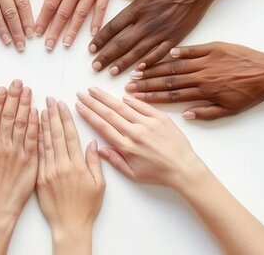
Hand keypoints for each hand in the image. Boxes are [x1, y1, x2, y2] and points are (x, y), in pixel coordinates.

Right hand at [0, 79, 38, 214]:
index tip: (3, 89)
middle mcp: (4, 146)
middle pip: (10, 116)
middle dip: (14, 97)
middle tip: (18, 83)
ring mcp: (19, 152)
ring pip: (23, 123)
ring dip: (26, 105)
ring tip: (28, 90)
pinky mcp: (32, 160)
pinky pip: (35, 138)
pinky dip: (36, 124)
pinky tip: (37, 111)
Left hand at [35, 0, 121, 49]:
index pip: (50, 4)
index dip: (43, 20)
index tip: (37, 32)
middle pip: (63, 14)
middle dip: (54, 31)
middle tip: (49, 46)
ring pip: (80, 15)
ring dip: (72, 31)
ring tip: (66, 44)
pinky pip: (101, 8)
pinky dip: (97, 22)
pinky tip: (93, 34)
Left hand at [36, 97, 104, 249]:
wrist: (69, 226)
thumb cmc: (86, 207)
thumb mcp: (99, 184)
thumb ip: (95, 162)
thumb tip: (93, 143)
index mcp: (77, 165)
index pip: (70, 135)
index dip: (66, 117)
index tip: (62, 104)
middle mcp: (62, 165)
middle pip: (56, 134)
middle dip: (53, 115)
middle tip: (49, 99)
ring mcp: (49, 171)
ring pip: (44, 142)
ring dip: (42, 124)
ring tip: (40, 108)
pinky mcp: (40, 178)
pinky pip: (37, 156)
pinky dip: (35, 141)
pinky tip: (33, 130)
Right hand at [75, 87, 202, 188]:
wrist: (183, 168)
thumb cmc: (158, 174)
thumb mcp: (133, 174)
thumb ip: (115, 161)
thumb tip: (99, 150)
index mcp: (126, 147)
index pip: (102, 126)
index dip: (89, 115)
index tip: (79, 106)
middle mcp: (135, 132)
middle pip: (109, 113)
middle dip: (93, 102)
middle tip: (81, 93)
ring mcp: (148, 123)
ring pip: (123, 107)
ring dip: (107, 97)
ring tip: (95, 90)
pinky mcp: (161, 118)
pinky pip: (143, 106)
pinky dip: (132, 100)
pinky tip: (122, 95)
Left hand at [89, 0, 223, 74]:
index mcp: (138, 8)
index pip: (114, 27)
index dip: (100, 39)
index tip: (91, 49)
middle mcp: (147, 23)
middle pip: (122, 44)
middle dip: (107, 56)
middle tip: (95, 66)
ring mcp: (161, 32)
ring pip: (138, 52)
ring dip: (123, 63)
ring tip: (111, 72)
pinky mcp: (174, 38)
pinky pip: (159, 54)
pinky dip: (148, 63)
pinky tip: (138, 71)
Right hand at [128, 42, 263, 119]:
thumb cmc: (250, 94)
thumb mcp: (229, 110)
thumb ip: (206, 113)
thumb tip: (186, 115)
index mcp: (204, 91)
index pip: (172, 94)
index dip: (152, 96)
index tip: (136, 97)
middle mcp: (202, 75)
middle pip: (168, 79)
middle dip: (147, 82)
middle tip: (129, 83)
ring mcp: (207, 60)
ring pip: (177, 64)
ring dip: (157, 67)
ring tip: (140, 69)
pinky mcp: (215, 48)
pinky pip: (193, 49)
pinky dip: (179, 50)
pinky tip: (165, 52)